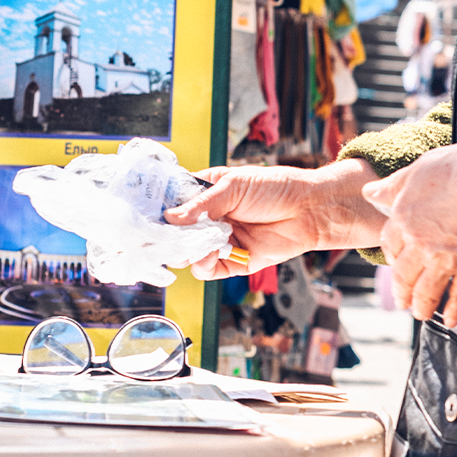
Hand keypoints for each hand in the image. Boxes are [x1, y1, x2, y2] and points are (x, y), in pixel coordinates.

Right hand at [164, 159, 383, 279]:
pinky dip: (205, 265)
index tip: (147, 216)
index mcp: (207, 194)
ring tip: (201, 241)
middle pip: (177, 234)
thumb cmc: (276, 187)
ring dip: (190, 250)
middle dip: (170, 236)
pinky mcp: (235, 261)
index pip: (173, 205)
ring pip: (189, 254)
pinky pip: (209, 270)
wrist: (310, 209)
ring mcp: (222, 240)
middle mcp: (211, 219)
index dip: (160, 211)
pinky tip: (214, 253)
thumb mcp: (234, 186)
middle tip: (166, 235)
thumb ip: (202, 204)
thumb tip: (171, 218)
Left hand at [362, 142, 456, 326]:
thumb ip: (394, 185)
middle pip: (402, 275)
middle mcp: (418, 243)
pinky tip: (454, 320)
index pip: (389, 243)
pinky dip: (455, 312)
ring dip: (422, 307)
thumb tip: (369, 192)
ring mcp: (443, 260)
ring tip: (422, 313)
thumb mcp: (420, 168)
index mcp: (404, 217)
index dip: (391, 254)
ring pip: (425, 292)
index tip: (394, 261)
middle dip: (401, 291)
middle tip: (402, 300)